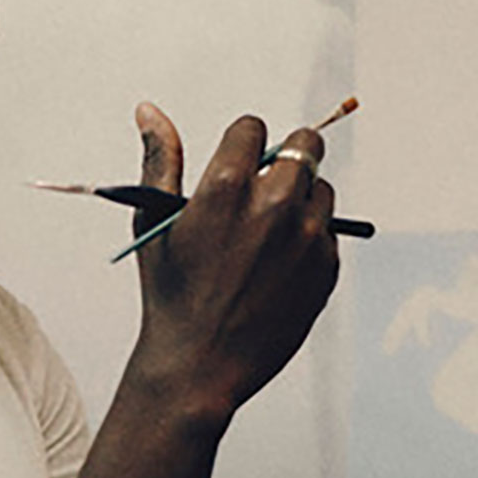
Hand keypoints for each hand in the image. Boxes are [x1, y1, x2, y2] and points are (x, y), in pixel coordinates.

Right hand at [130, 104, 338, 414]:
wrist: (199, 367)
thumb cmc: (169, 295)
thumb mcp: (153, 225)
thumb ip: (160, 161)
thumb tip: (149, 110)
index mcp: (227, 187)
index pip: (253, 128)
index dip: (241, 146)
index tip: (234, 169)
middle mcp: (274, 205)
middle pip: (305, 144)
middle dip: (286, 157)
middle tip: (266, 185)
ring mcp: (307, 237)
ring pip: (321, 188)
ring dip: (301, 200)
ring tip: (267, 236)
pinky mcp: (326, 267)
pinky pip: (328, 233)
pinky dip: (308, 241)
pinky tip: (276, 269)